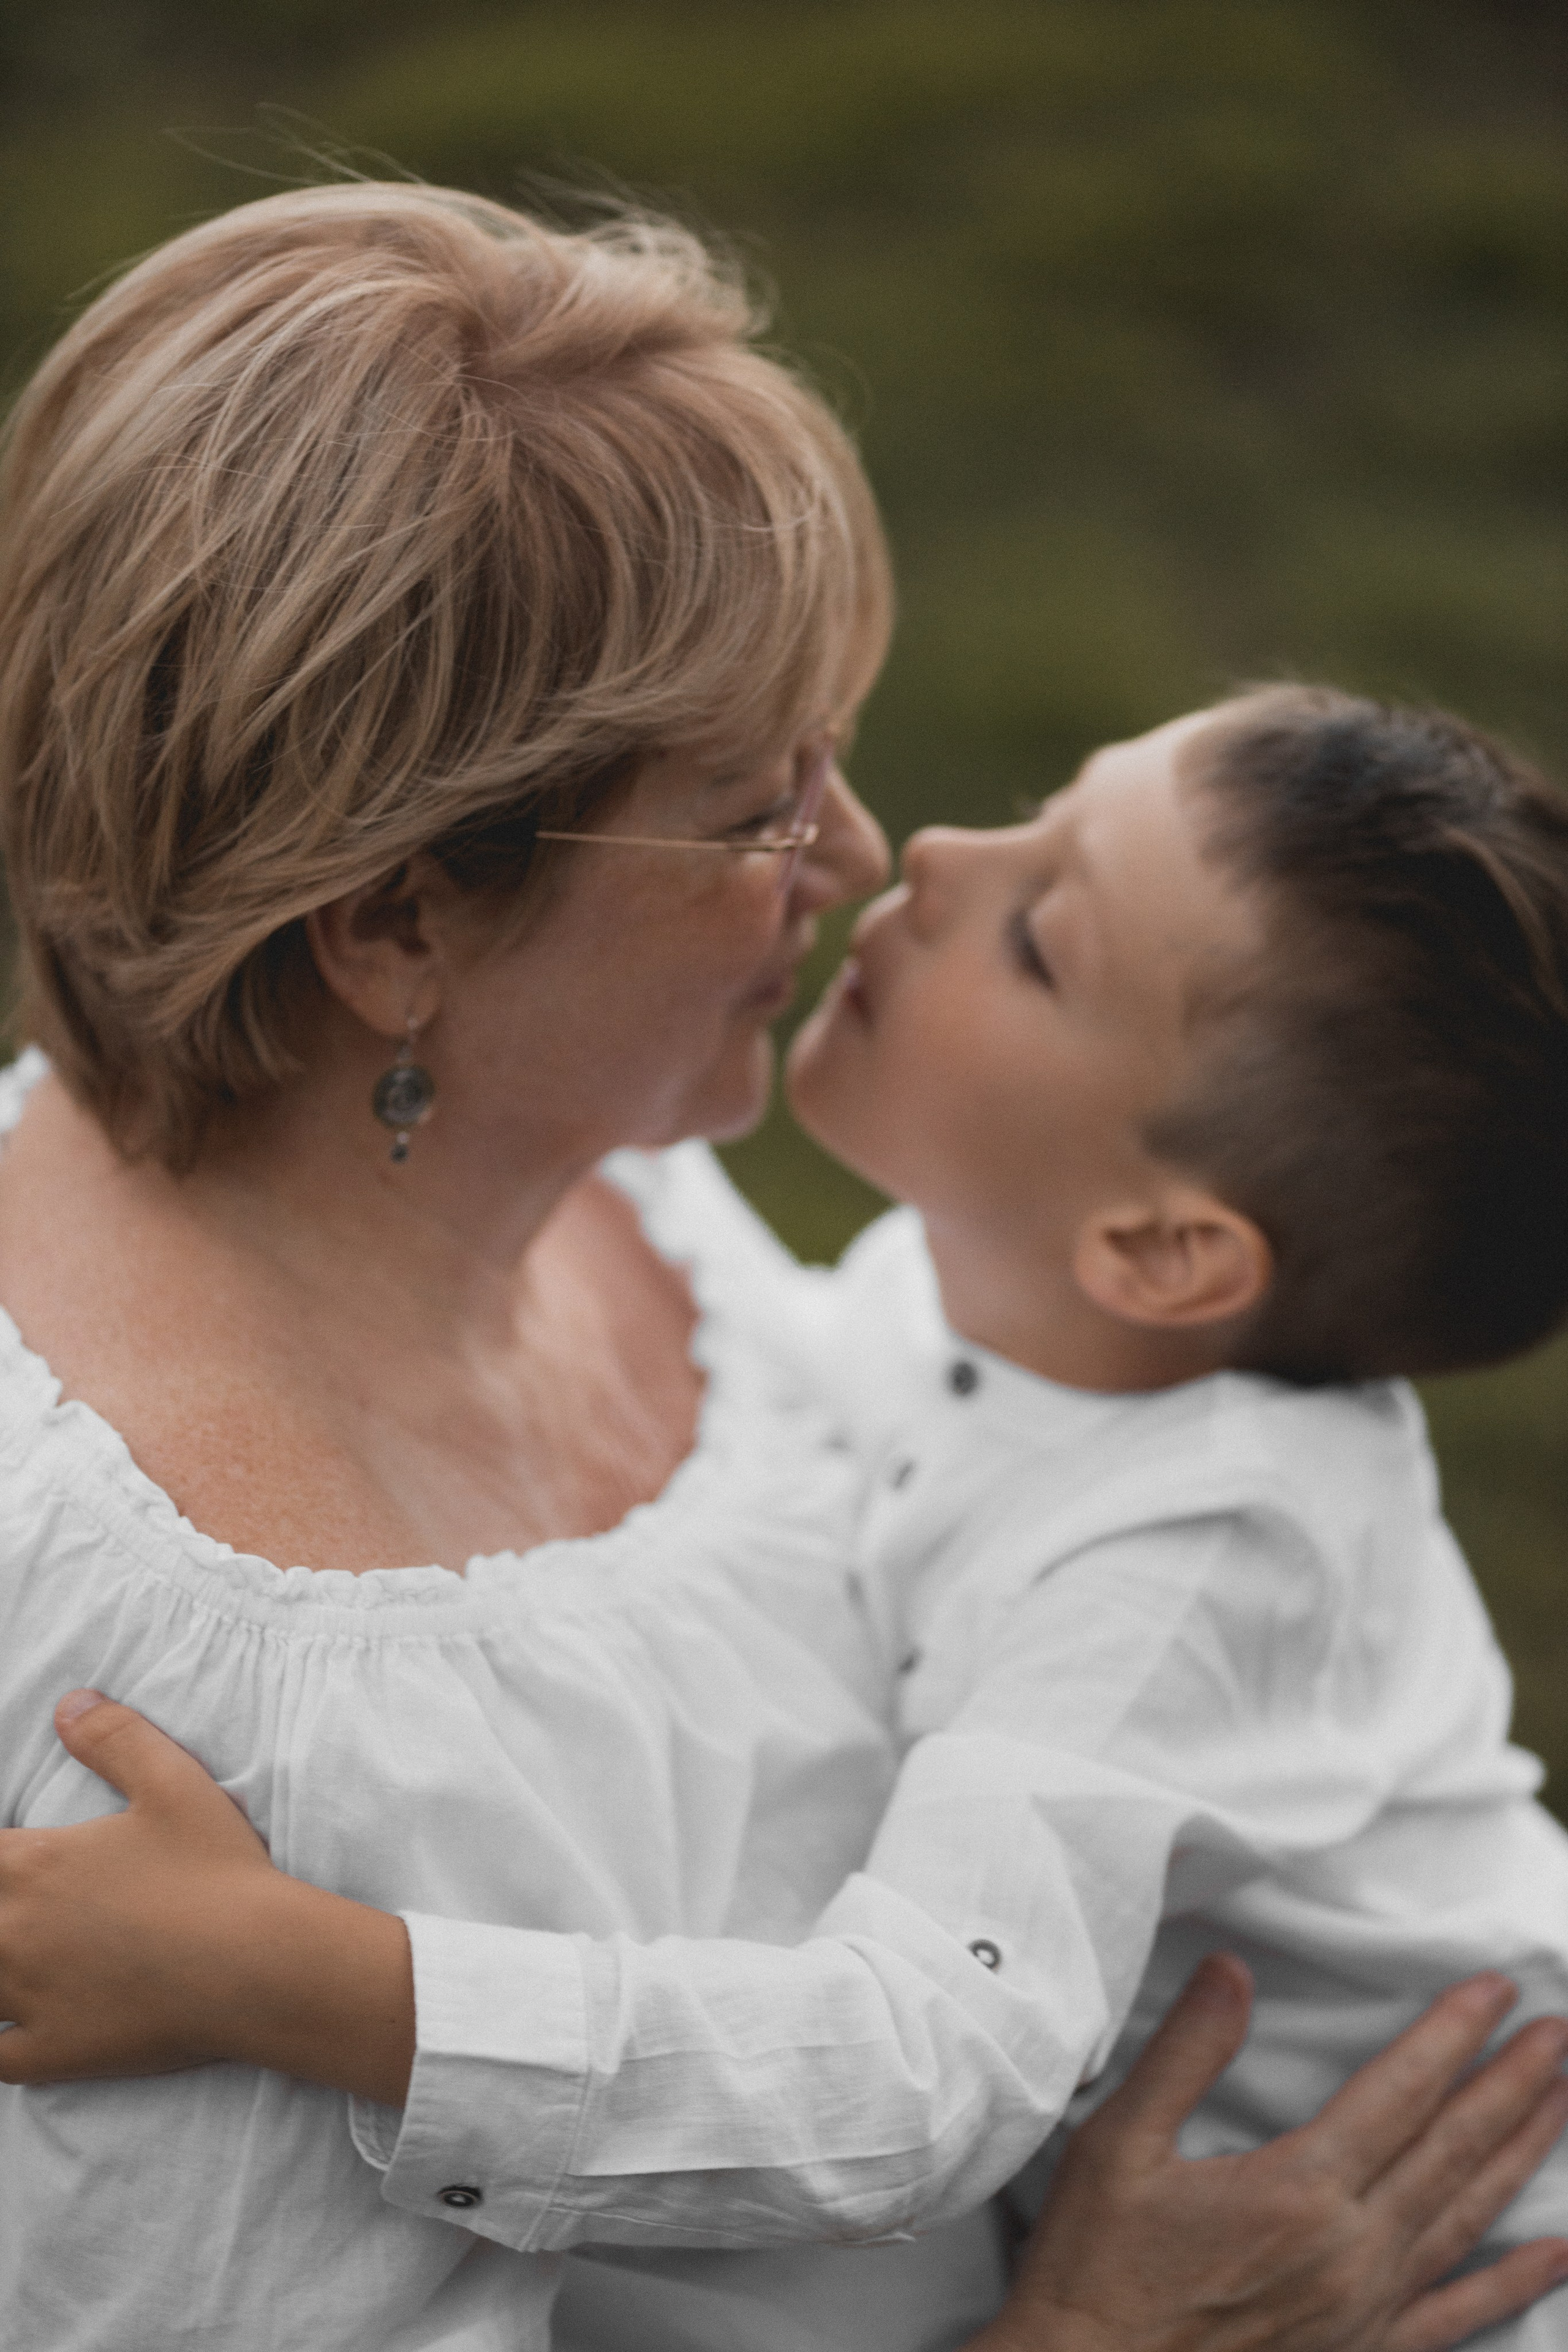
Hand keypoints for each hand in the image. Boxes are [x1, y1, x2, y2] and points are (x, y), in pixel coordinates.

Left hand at [0, 1691, 414, 2103]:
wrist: (256, 1963)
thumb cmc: (217, 1870)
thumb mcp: (172, 1782)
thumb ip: (114, 1738)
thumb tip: (69, 1705)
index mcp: (35, 1863)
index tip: (8, 1862)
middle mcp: (15, 1930)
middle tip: (15, 1908)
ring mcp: (28, 1997)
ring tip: (12, 1956)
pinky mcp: (52, 2051)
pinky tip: (11, 2027)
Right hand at [970, 1954, 1567, 2351]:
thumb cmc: (1097, 2268)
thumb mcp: (1118, 2145)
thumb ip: (1185, 2053)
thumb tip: (1231, 1971)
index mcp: (1298, 2192)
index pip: (1399, 2093)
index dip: (1451, 2035)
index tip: (1497, 1990)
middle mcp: (1350, 2252)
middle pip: (1451, 2149)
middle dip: (1511, 2083)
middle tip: (1558, 2033)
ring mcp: (1365, 2310)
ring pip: (1466, 2217)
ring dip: (1521, 2153)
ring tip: (1562, 2100)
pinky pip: (1458, 2315)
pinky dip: (1516, 2282)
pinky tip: (1557, 2254)